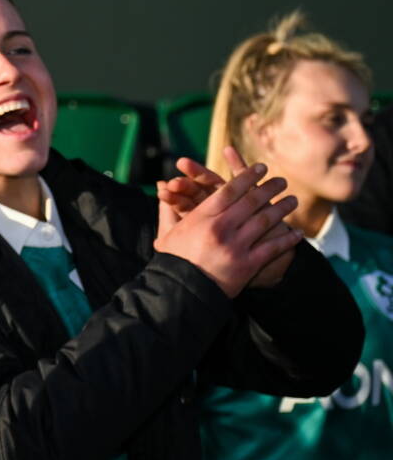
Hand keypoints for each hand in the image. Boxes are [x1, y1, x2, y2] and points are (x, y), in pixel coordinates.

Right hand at [153, 148, 300, 296]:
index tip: (261, 168)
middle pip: (250, 201)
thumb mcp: (168, 232)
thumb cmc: (173, 260)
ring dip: (281, 209)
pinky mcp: (247, 264)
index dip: (247, 176)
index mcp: (202, 216)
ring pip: (264, 221)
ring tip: (292, 200)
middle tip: (282, 181)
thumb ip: (169, 209)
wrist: (182, 292)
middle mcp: (220, 227)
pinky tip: (297, 233)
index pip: (229, 190)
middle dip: (269, 188)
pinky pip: (271, 248)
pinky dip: (286, 239)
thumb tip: (162, 186)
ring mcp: (235, 246)